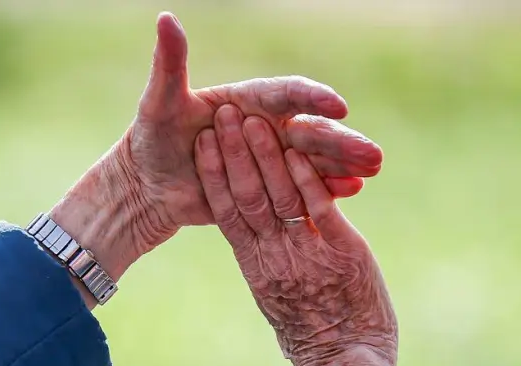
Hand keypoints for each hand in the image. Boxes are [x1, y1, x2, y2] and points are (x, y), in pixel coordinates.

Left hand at [50, 12, 383, 291]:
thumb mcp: (158, 102)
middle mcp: (267, 127)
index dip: (312, 98)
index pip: (286, 94)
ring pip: (313, 160)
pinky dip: (326, 190)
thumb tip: (165, 18)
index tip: (337, 105)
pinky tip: (352, 192)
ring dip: (343, 164)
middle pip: (310, 130)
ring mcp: (270, 159)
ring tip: (372, 170)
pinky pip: (301, 189)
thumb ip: (169, 64)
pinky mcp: (267, 188)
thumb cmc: (152, 138)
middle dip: (341, 140)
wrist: (148, 184)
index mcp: (248, 101)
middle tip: (371, 150)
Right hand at [195, 105, 397, 365]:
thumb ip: (268, 266)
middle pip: (246, 197)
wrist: (347, 364)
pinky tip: (295, 148)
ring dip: (265, 156)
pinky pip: (318, 208)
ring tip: (253, 119)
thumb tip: (258, 242)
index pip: (226, 214)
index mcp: (256, 268)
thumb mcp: (279, 300)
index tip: (202, 145)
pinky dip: (306, 176)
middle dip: (233, 154)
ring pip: (278, 196)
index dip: (214, 177)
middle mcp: (275, 256)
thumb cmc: (317, 338)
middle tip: (221, 114)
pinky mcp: (342, 251)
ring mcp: (307, 252)